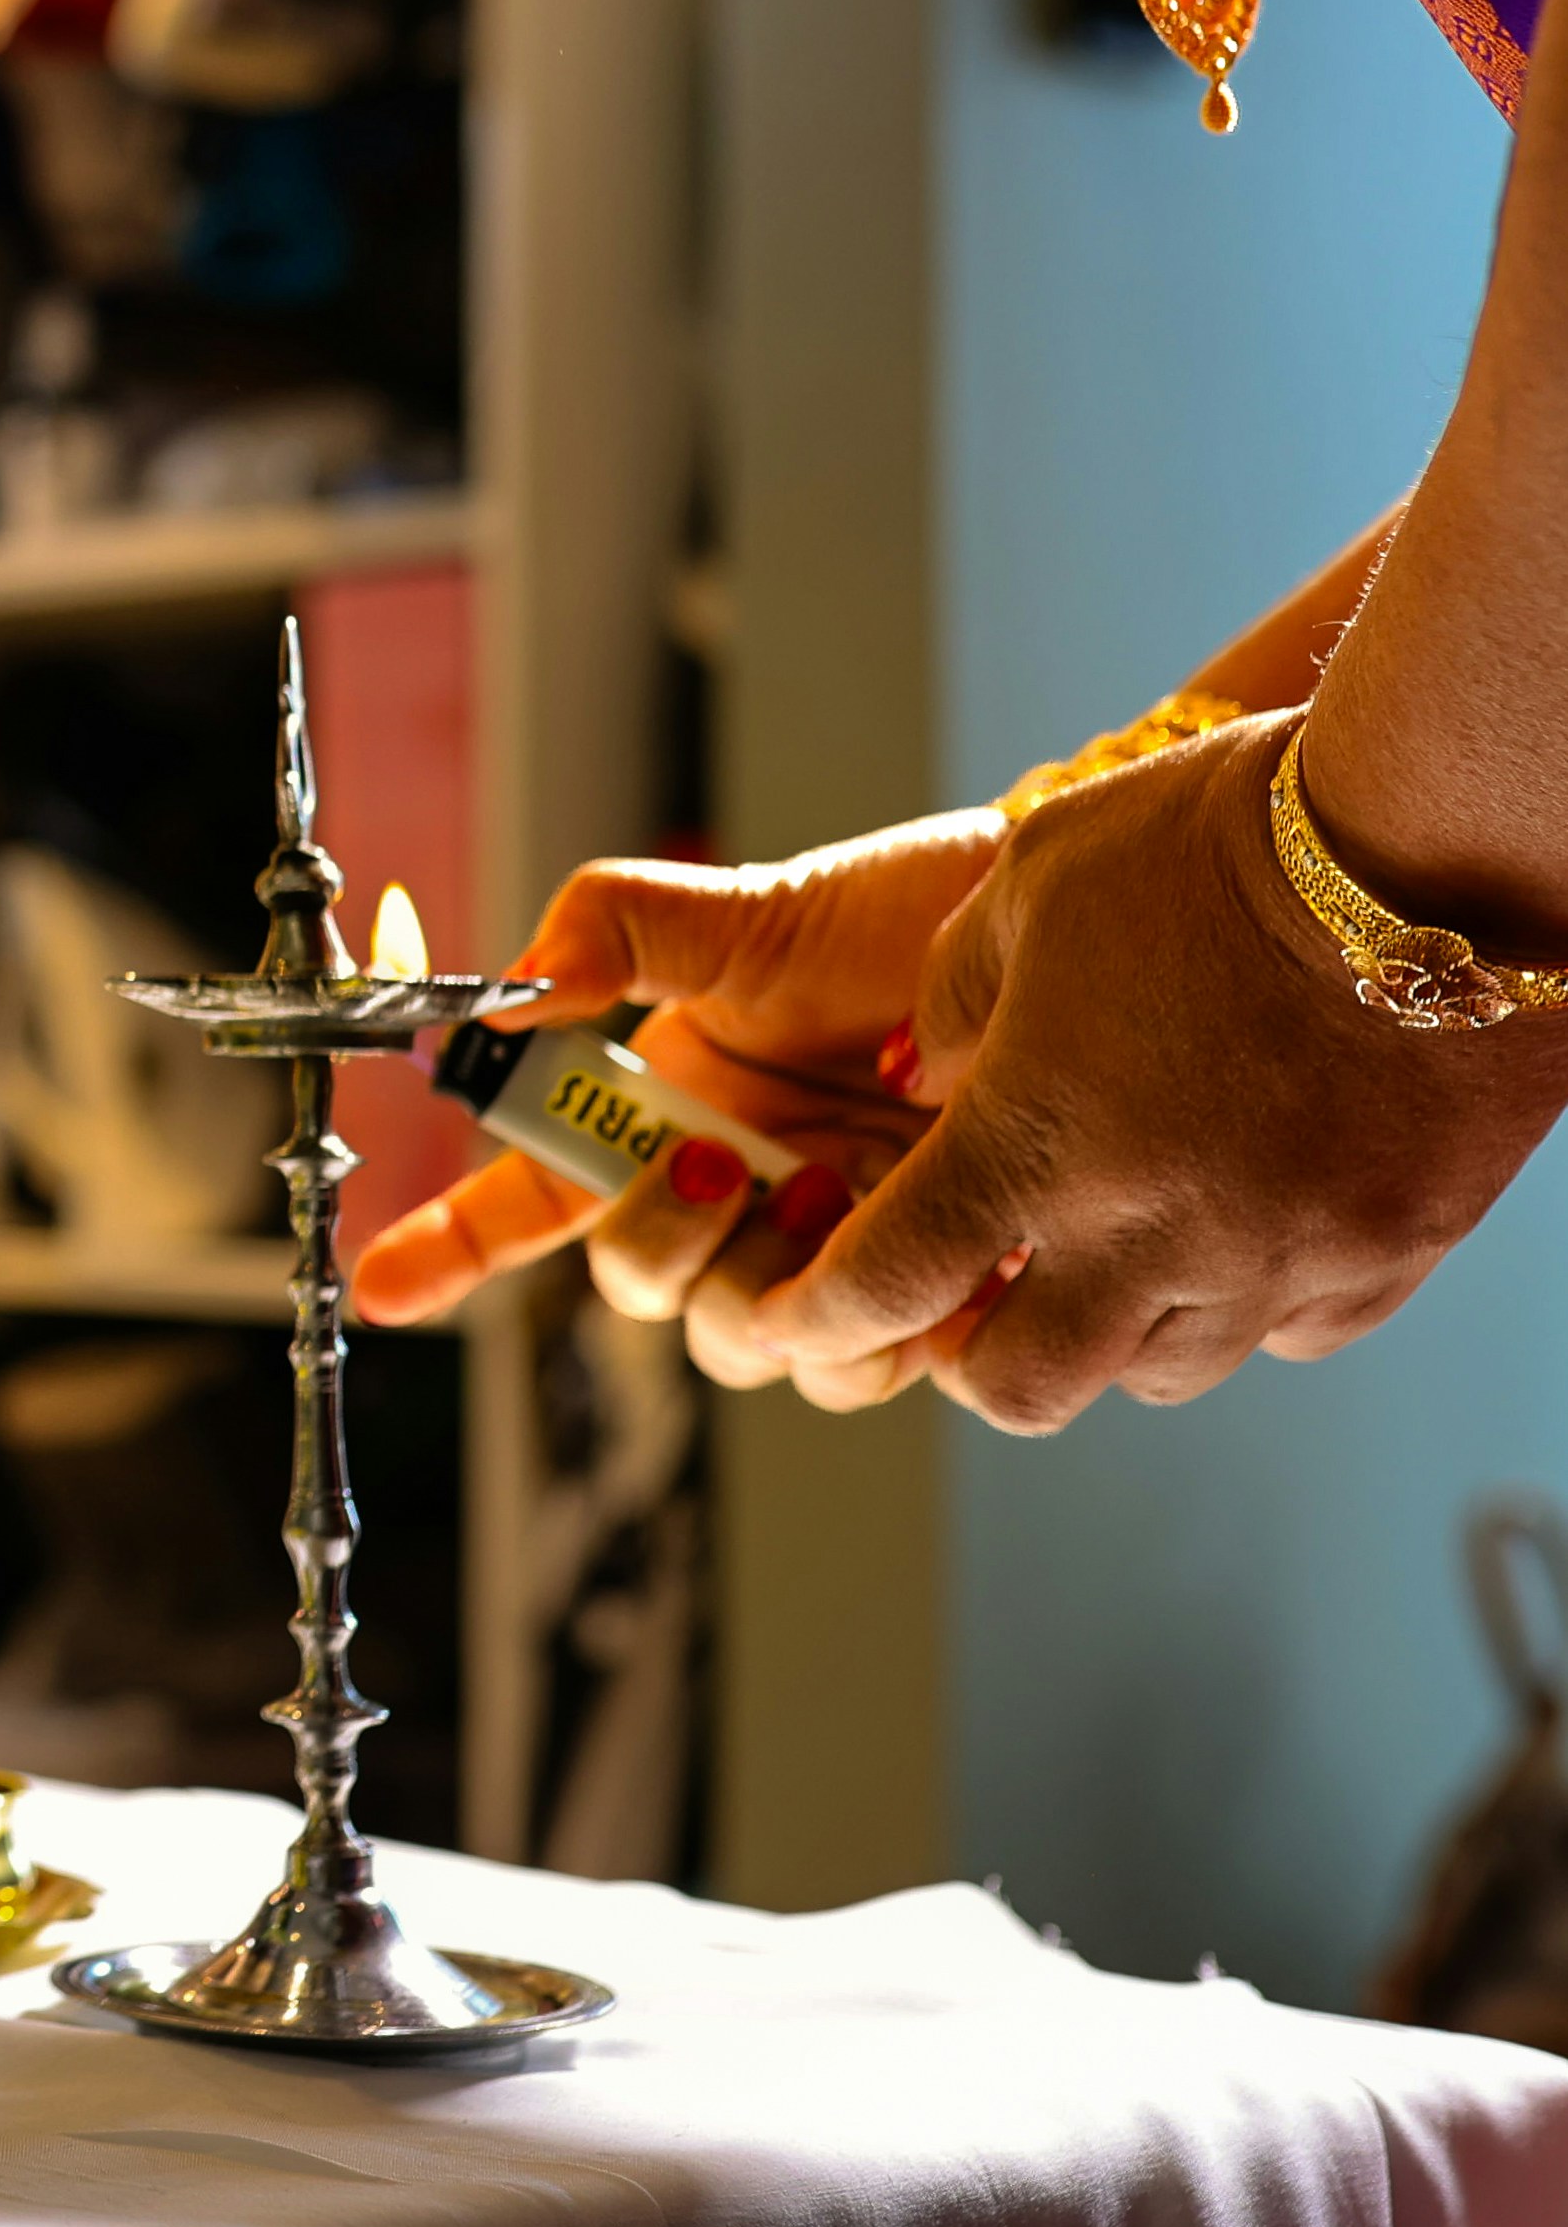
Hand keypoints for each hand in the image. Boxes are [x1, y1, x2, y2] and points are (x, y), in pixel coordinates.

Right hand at [347, 811, 999, 1392]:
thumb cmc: (908, 919)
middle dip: (659, 1244)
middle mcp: (732, 1196)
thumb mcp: (748, 910)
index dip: (446, 1247)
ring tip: (839, 1194)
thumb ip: (613, 927)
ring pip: (746, 1344)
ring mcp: (826, 1250)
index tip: (378, 1288)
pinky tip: (922, 1244)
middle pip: (637, 1286)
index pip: (532, 1197)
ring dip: (774, 1288)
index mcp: (666, 1114)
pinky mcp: (924, 1290)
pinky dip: (883, 1326)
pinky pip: (865, 1367)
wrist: (1074, 953)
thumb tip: (512, 993)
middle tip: (721, 1170)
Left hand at [746, 713, 1567, 1428]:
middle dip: (970, 1360)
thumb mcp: (1032, 881)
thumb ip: (958, 998)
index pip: (884, 1290)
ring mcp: (1281, 1257)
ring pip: (1158, 1371)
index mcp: (1031, 1147)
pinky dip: (1240, 1305)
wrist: (1437, 843)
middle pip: (1022, 1389)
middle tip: (965, 1301)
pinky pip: (1290, 1333)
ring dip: (1106, 1331)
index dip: (817, 1320)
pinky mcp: (1391, 1252)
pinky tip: (1233, 1225)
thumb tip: (927, 1076)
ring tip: (1100, 1252)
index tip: (788, 1324)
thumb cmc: (1211, 837)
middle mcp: (1150, 1234)